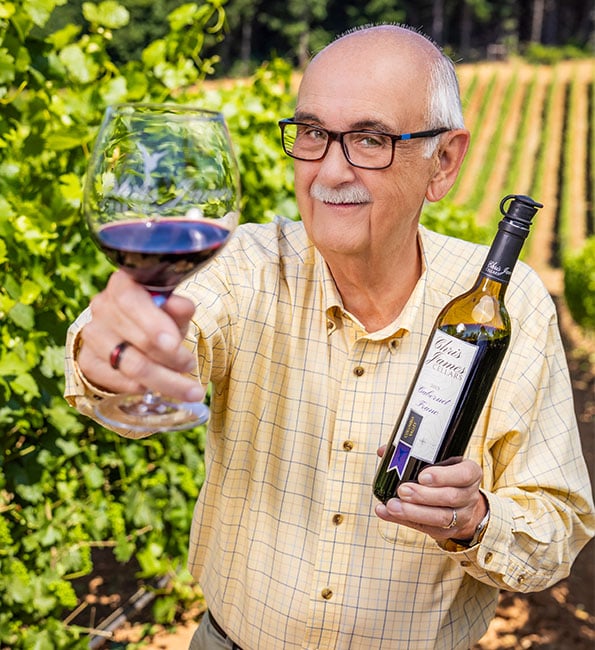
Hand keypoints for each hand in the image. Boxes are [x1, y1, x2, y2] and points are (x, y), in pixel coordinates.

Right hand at [78, 270, 204, 402]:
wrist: (135, 335)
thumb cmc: (160, 318)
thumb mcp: (174, 310)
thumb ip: (180, 308)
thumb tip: (183, 306)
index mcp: (122, 284)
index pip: (132, 301)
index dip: (153, 323)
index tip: (175, 343)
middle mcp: (102, 306)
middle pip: (137, 339)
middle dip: (171, 358)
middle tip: (191, 366)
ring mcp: (92, 334)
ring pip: (129, 364)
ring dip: (163, 379)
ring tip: (186, 386)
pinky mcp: (86, 360)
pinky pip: (114, 380)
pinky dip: (139, 388)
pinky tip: (154, 388)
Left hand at [374, 449, 486, 540]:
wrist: (461, 501)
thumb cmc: (445, 474)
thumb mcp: (440, 460)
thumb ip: (415, 454)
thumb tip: (384, 451)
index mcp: (471, 472)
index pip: (464, 474)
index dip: (443, 476)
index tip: (422, 476)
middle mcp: (469, 495)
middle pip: (451, 498)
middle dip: (423, 495)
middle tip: (402, 490)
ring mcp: (461, 516)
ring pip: (441, 518)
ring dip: (413, 512)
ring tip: (392, 505)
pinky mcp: (447, 531)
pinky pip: (426, 529)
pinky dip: (403, 520)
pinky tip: (386, 512)